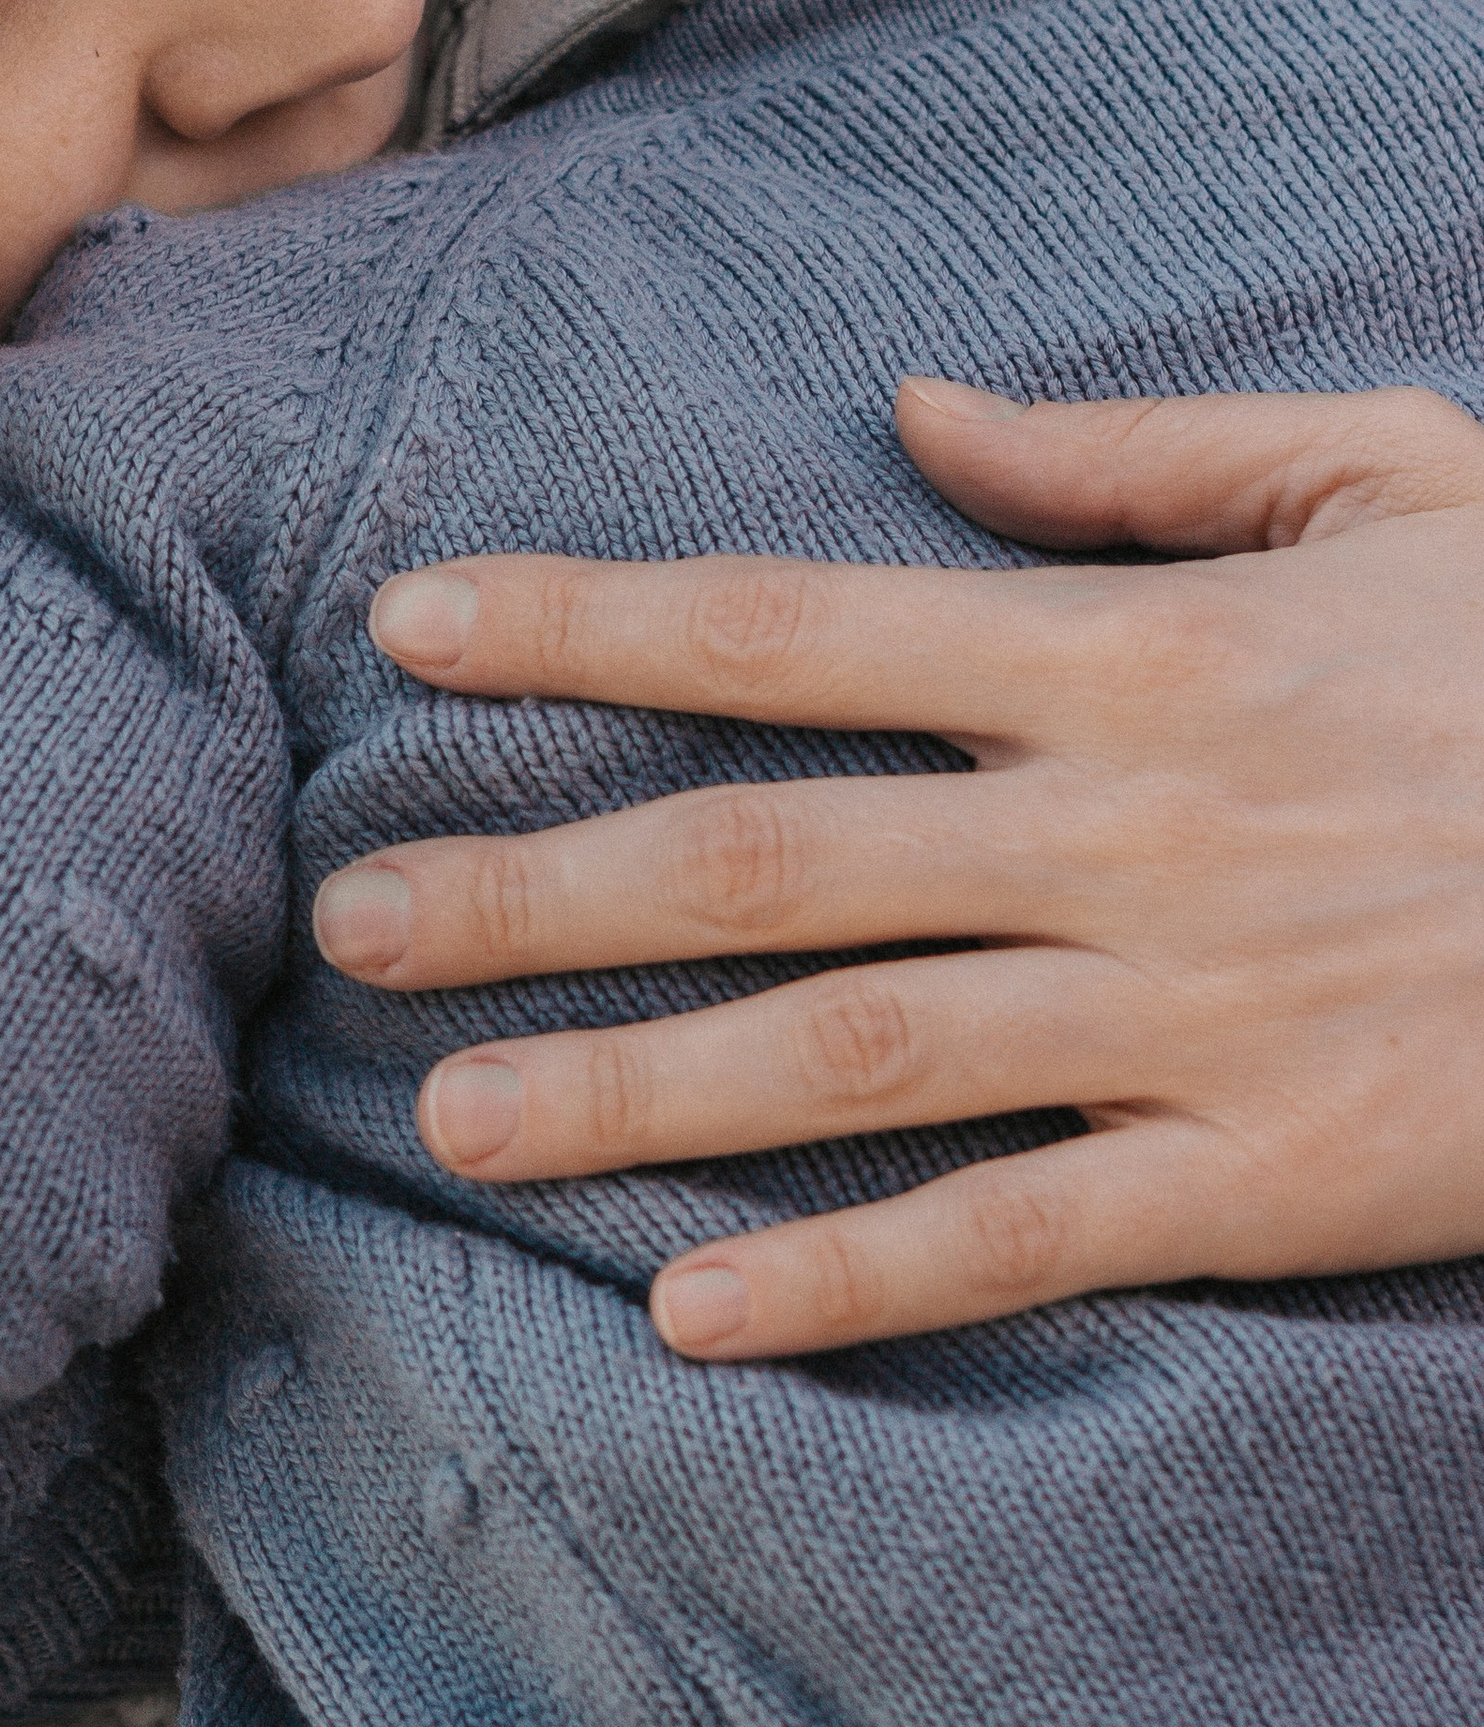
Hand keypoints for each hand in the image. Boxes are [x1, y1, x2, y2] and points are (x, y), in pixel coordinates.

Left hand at [312, 381, 1483, 1358]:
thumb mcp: (1392, 477)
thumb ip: (1138, 453)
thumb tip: (919, 415)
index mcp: (1132, 653)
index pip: (792, 626)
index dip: (588, 622)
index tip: (412, 626)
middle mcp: (1122, 829)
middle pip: (766, 856)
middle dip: (539, 881)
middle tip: (347, 919)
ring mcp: (1192, 1009)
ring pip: (855, 1054)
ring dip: (637, 1089)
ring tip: (452, 1115)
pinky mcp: (1275, 1172)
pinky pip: (1028, 1234)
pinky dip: (859, 1278)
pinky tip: (692, 1311)